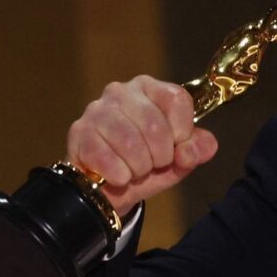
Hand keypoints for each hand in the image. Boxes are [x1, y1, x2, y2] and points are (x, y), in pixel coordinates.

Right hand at [66, 75, 218, 217]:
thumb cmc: (149, 163)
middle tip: (154, 164)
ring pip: (129, 142)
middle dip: (160, 156)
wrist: (111, 187)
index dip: (183, 130)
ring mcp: (97, 110)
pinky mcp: (79, 132)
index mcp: (151, 88)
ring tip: (136, 170)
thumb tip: (189, 151)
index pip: (177, 99)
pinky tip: (118, 176)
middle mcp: (122, 91)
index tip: (177, 147)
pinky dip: (119, 175)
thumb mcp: (181, 157)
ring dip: (139, 167)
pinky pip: (106, 158)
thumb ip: (197, 149)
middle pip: (154, 125)